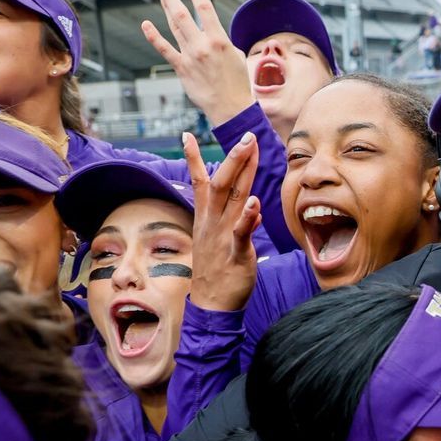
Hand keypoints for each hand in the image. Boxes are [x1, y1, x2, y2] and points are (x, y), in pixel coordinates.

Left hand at [142, 0, 254, 125]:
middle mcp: (202, 46)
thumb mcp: (237, 57)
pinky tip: (146, 25)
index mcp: (220, 41)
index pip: (205, 10)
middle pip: (182, 14)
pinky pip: (164, 49)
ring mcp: (189, 56)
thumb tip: (212, 35)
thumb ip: (222, 42)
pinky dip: (153, 36)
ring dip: (167, 9)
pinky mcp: (181, 68)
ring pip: (174, 27)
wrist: (231, 108)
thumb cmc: (237, 84)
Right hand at [184, 131, 262, 311]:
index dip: (194, 159)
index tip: (186, 134)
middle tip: (247, 135)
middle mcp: (212, 223)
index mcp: (207, 218)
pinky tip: (255, 202)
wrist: (212, 306)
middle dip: (233, 157)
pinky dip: (247, 217)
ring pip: (231, 198)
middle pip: (220, 183)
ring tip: (250, 150)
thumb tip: (249, 203)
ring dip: (242, 173)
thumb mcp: (222, 240)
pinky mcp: (235, 253)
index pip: (201, 183)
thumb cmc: (220, 271)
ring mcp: (222, 236)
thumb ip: (235, 219)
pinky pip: (241, 232)